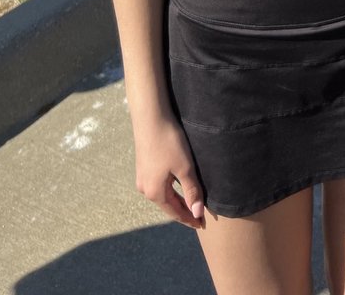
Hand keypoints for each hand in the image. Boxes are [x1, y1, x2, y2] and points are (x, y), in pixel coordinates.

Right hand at [132, 111, 204, 227]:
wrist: (150, 119)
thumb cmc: (169, 143)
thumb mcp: (185, 168)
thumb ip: (191, 191)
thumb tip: (197, 213)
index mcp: (155, 192)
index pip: (175, 213)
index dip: (189, 219)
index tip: (201, 225)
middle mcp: (145, 189)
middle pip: (168, 205)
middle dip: (183, 211)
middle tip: (199, 218)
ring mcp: (142, 178)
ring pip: (163, 195)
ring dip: (177, 200)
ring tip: (191, 204)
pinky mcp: (143, 167)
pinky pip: (159, 185)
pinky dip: (170, 190)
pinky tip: (177, 186)